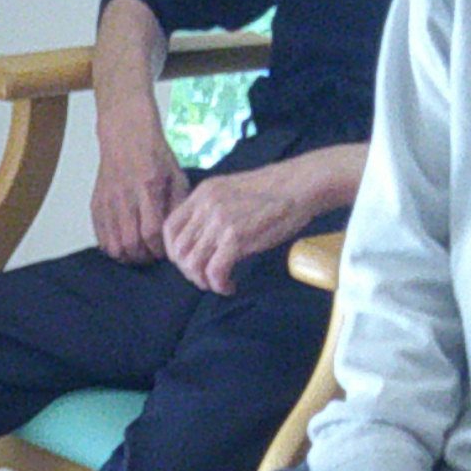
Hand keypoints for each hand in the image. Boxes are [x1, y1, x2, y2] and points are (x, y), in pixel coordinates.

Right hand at [89, 112, 186, 266]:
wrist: (126, 134)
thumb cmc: (155, 155)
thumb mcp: (176, 175)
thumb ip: (178, 205)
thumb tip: (178, 234)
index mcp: (149, 187)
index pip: (152, 232)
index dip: (159, 249)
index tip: (166, 252)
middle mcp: (126, 197)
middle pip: (131, 243)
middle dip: (144, 257)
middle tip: (153, 257)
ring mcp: (108, 202)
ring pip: (114, 245)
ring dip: (128, 257)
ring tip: (138, 255)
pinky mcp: (96, 204)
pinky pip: (101, 238)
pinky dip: (112, 249)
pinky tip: (123, 246)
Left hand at [157, 160, 314, 295]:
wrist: (301, 184)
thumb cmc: (273, 193)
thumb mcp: (232, 192)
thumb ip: (211, 211)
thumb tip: (199, 243)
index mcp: (203, 193)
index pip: (170, 228)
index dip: (174, 253)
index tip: (189, 263)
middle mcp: (207, 205)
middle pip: (179, 251)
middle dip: (189, 272)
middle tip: (207, 278)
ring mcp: (220, 220)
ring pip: (193, 264)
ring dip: (203, 281)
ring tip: (219, 283)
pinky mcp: (236, 236)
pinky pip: (214, 272)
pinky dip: (219, 285)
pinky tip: (230, 285)